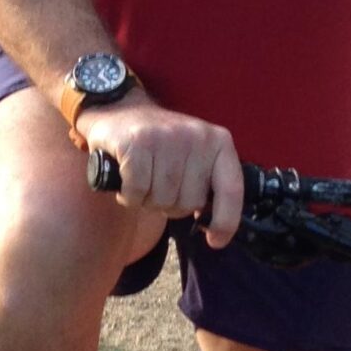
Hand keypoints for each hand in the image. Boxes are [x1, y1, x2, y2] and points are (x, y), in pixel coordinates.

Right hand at [82, 98, 244, 246]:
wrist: (119, 109)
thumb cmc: (160, 144)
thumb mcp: (194, 155)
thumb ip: (208, 183)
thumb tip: (215, 228)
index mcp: (218, 142)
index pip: (231, 189)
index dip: (226, 222)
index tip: (216, 241)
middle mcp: (196, 137)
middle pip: (189, 202)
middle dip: (170, 204)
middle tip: (159, 184)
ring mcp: (166, 138)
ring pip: (162, 199)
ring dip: (147, 200)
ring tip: (142, 178)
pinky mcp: (137, 143)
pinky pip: (137, 192)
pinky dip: (128, 195)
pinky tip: (126, 179)